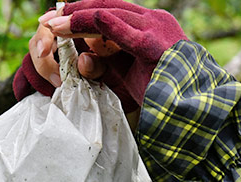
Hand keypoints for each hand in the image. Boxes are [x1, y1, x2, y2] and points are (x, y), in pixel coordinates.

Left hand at [13, 0, 186, 112]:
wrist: (193, 113)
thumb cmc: (162, 98)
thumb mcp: (127, 77)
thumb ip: (105, 65)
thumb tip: (83, 58)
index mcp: (149, 26)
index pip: (110, 11)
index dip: (82, 14)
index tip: (57, 21)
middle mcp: (153, 20)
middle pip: (106, 6)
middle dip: (73, 11)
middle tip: (47, 18)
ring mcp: (154, 28)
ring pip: (106, 12)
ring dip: (75, 18)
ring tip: (51, 24)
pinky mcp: (150, 44)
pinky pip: (114, 27)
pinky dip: (88, 23)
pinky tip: (66, 25)